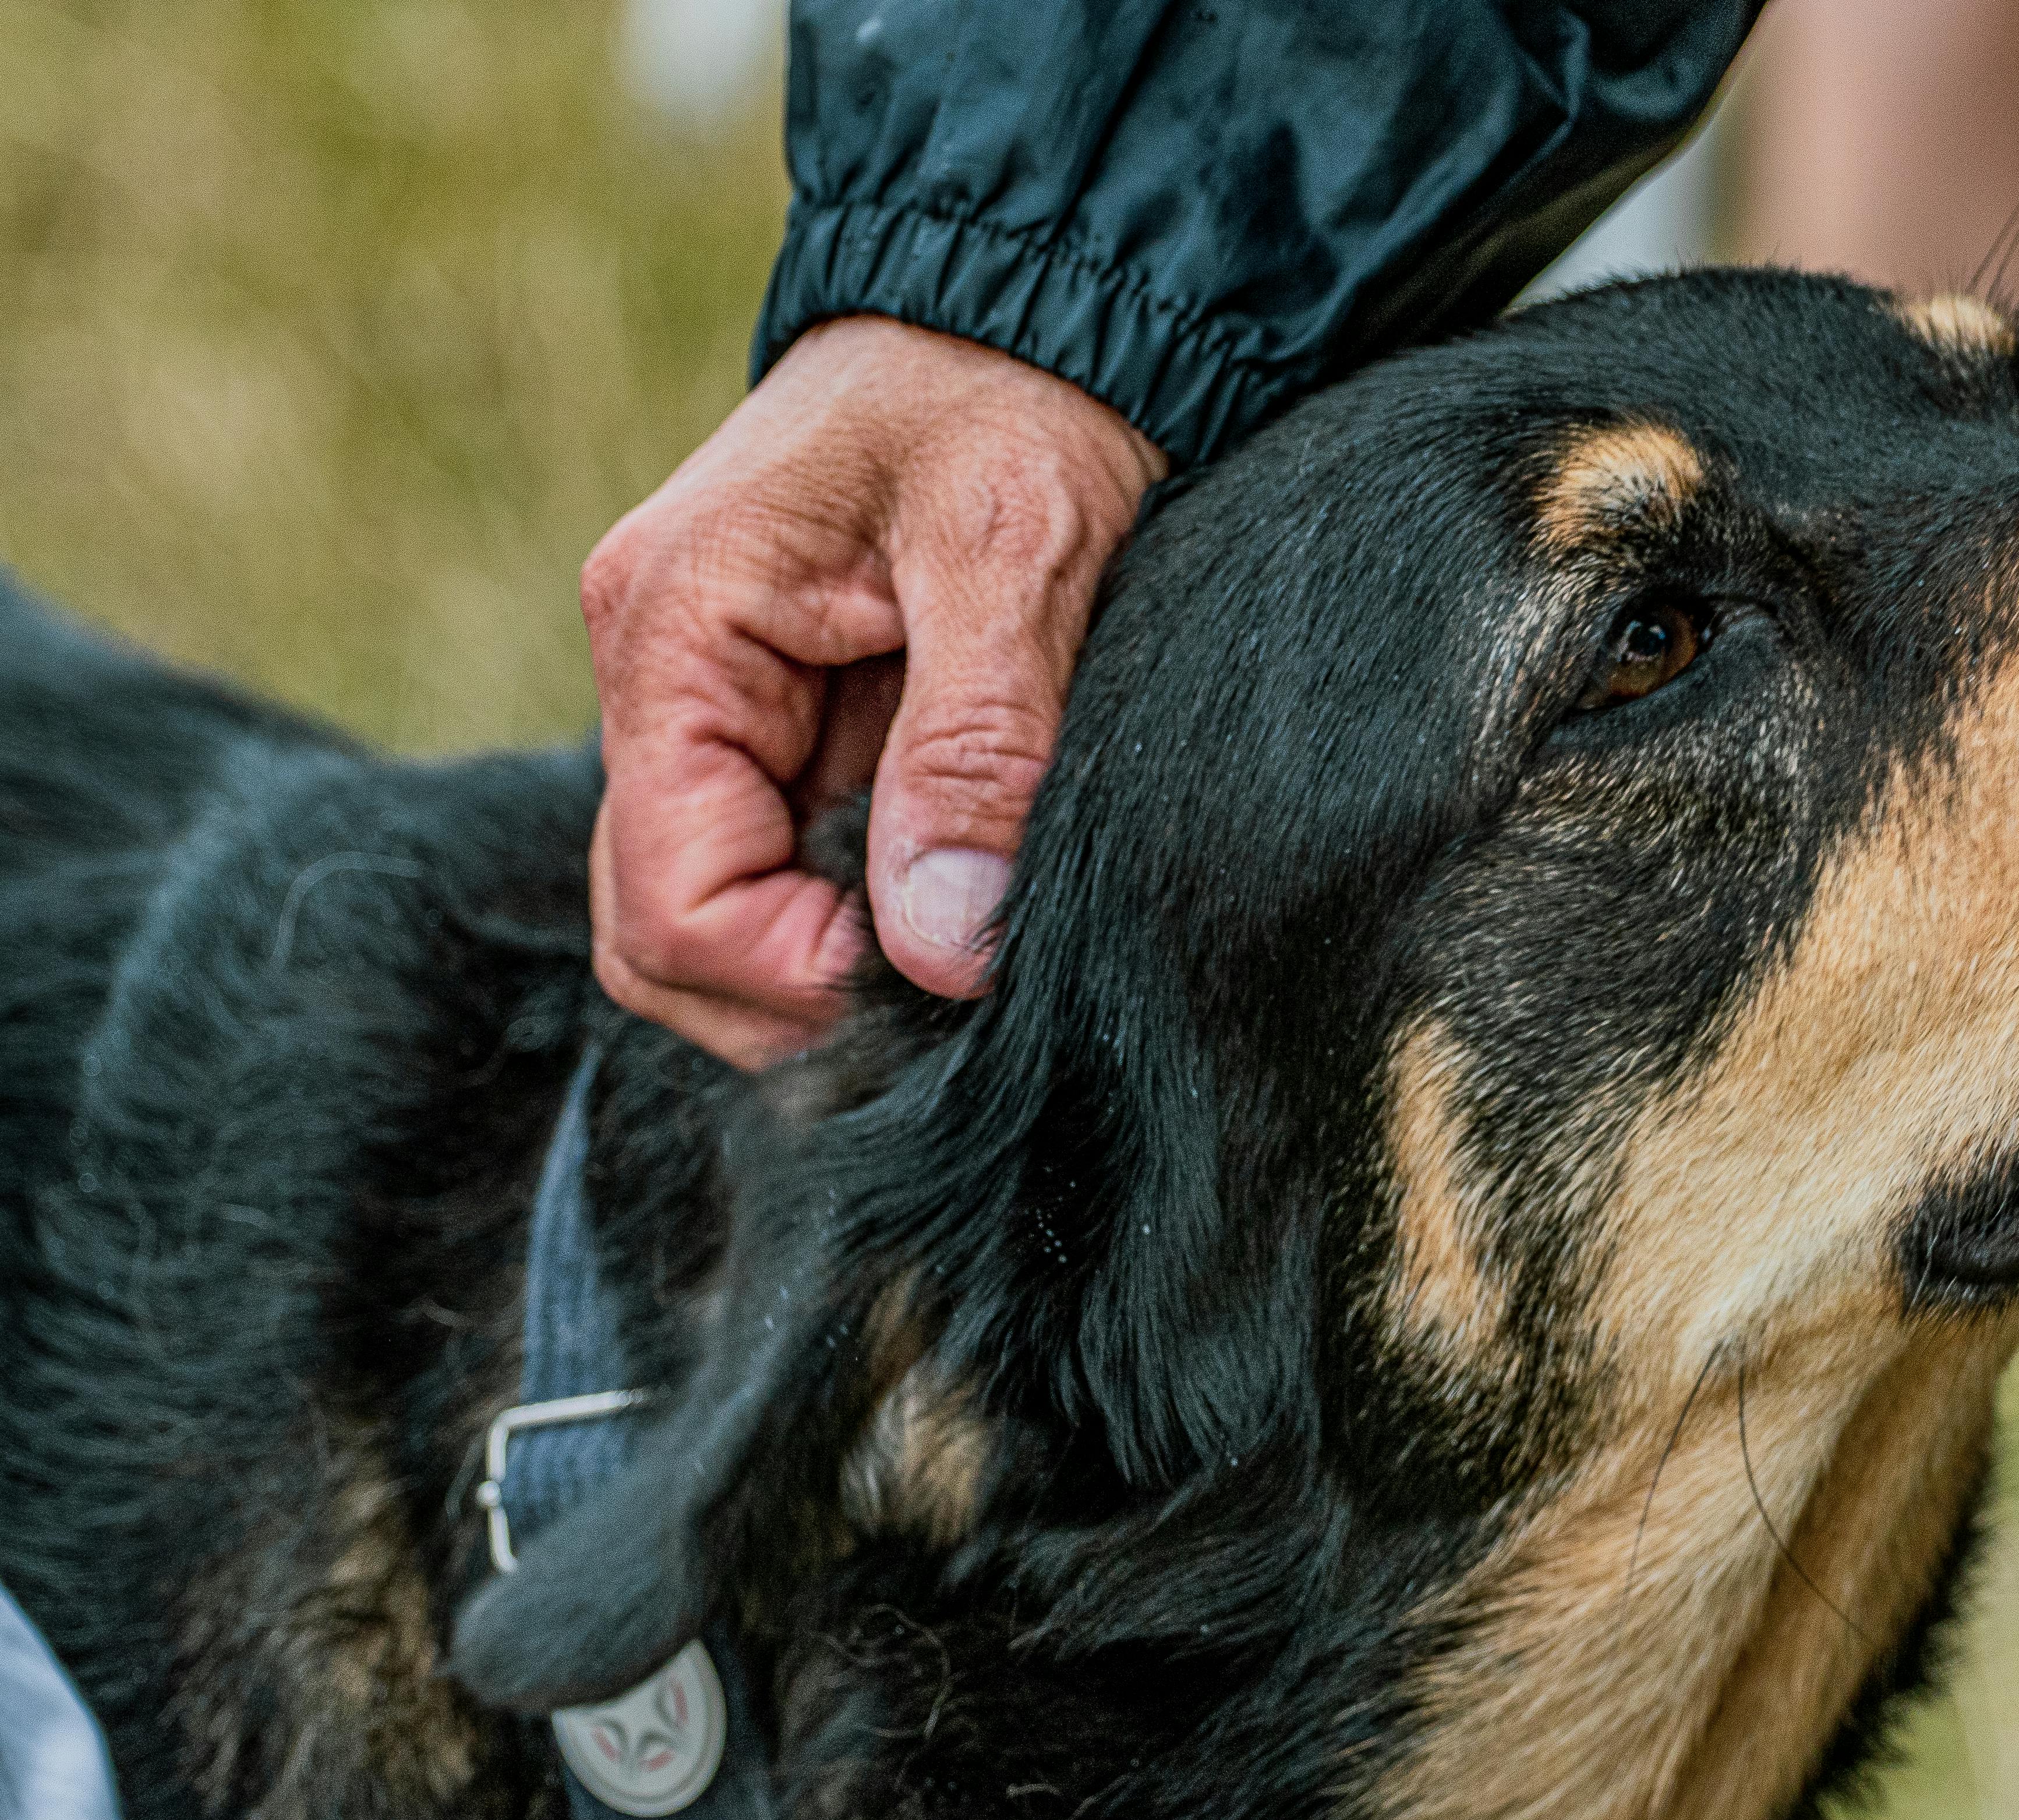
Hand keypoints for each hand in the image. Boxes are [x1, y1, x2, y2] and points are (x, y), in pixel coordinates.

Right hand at [580, 316, 1166, 1066]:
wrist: (1040, 307)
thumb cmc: (1017, 394)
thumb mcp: (1014, 550)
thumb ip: (975, 749)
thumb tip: (943, 948)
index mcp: (673, 634)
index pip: (667, 905)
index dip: (790, 977)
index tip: (931, 977)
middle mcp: (662, 682)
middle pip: (664, 941)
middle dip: (794, 998)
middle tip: (951, 985)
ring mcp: (714, 710)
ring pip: (716, 923)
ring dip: (826, 966)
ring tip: (961, 937)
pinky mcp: (782, 725)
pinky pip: (781, 869)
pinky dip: (856, 915)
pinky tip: (952, 894)